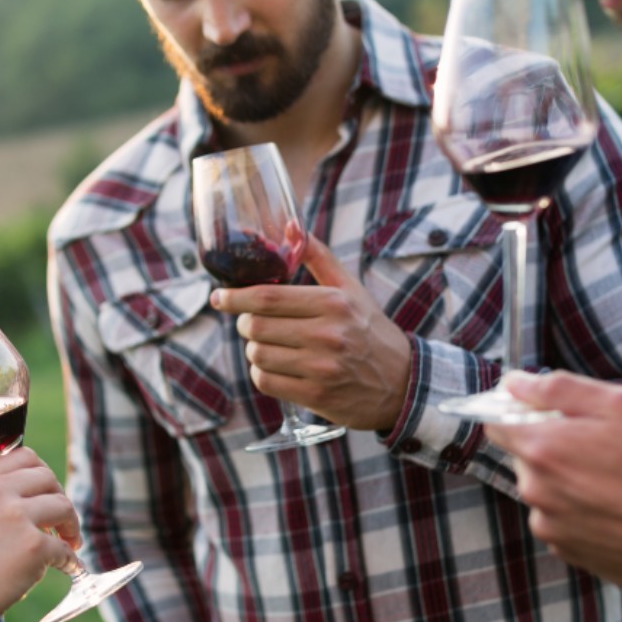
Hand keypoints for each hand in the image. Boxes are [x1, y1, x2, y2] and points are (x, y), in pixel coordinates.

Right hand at [0, 447, 82, 621]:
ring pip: (63, 505)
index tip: (46, 495)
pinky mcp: (32, 545)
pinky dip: (71, 560)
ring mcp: (14, 516)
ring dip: (71, 525)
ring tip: (70, 544)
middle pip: (47, 477)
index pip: (23, 455)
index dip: (42, 476)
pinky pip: (65, 548)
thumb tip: (29, 495)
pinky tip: (68, 569)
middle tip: (62, 523)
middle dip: (59, 498)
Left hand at [210, 238, 412, 431]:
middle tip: (254, 324)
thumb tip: (289, 225)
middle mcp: (328, 335)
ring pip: (257, 355)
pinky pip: (265, 382)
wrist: (403, 383)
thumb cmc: (370, 331)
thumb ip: (319, 256)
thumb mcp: (351, 289)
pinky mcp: (316, 396)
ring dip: (255, 350)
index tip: (219, 296)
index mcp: (334, 303)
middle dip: (246, 324)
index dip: (235, 297)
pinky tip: (277, 367)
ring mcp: (321, 368)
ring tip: (270, 346)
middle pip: (257, 327)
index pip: (268, 298)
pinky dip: (262, 374)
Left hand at [485, 371, 621, 591]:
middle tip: (603, 445)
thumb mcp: (621, 406)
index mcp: (542, 450)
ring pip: (545, 491)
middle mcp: (536, 491)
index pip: (496, 423)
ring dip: (569, 481)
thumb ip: (558, 389)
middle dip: (553, 446)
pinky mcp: (569, 553)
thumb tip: (513, 382)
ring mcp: (551, 527)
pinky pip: (562, 521)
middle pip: (524, 457)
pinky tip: (619, 507)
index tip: (544, 411)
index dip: (516, 412)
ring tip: (619, 480)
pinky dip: (582, 511)